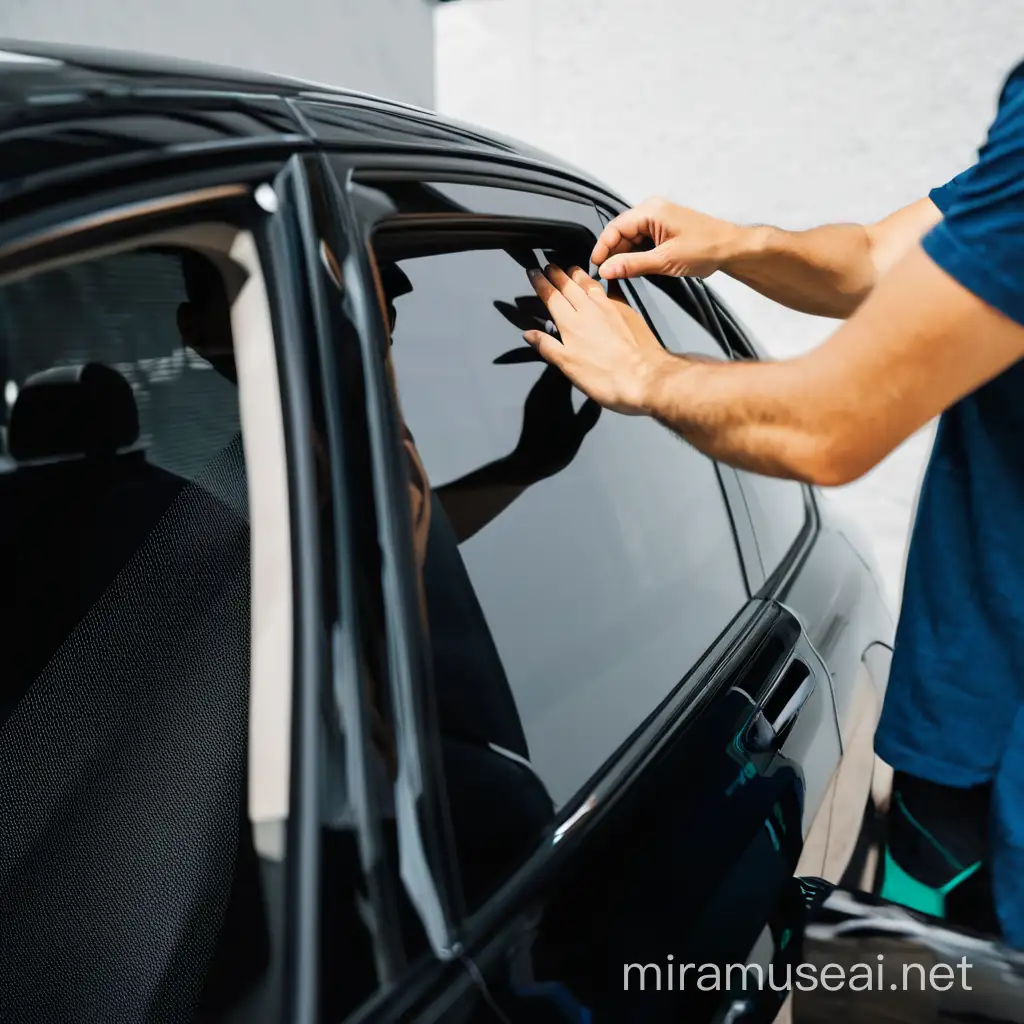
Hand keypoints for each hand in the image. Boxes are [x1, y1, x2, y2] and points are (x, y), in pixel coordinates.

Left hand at [505, 363, 600, 482]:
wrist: (529, 463)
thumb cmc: (556, 447)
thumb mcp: (580, 429)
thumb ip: (590, 410)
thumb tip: (601, 394)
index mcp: (552, 391)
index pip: (563, 362)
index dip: (576, 352)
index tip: (592, 348)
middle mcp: (541, 388)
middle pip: (556, 364)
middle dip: (571, 357)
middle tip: (590, 352)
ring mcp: (536, 395)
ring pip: (551, 374)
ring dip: (565, 368)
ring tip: (583, 363)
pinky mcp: (534, 402)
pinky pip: (548, 384)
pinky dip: (559, 380)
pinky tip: (571, 381)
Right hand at [524, 265, 672, 414]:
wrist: (645, 376)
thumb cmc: (605, 377)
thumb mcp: (568, 366)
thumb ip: (547, 346)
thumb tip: (529, 334)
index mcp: (570, 322)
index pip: (551, 295)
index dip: (540, 282)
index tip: (533, 272)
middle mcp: (589, 309)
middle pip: (569, 285)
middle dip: (557, 274)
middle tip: (549, 265)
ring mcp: (610, 307)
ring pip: (590, 284)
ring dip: (578, 274)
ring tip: (571, 269)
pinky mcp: (627, 310)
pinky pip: (611, 290)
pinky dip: (603, 283)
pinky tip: (604, 283)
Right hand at [592, 197, 743, 279]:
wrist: (731, 248)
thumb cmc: (705, 248)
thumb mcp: (665, 260)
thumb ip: (632, 265)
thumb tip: (607, 269)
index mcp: (651, 210)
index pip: (615, 227)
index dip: (602, 247)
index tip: (595, 266)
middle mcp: (652, 211)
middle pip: (621, 232)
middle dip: (612, 253)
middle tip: (606, 274)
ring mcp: (658, 220)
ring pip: (630, 238)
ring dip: (624, 256)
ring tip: (620, 274)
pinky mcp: (663, 230)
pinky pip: (641, 241)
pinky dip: (635, 255)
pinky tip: (634, 268)